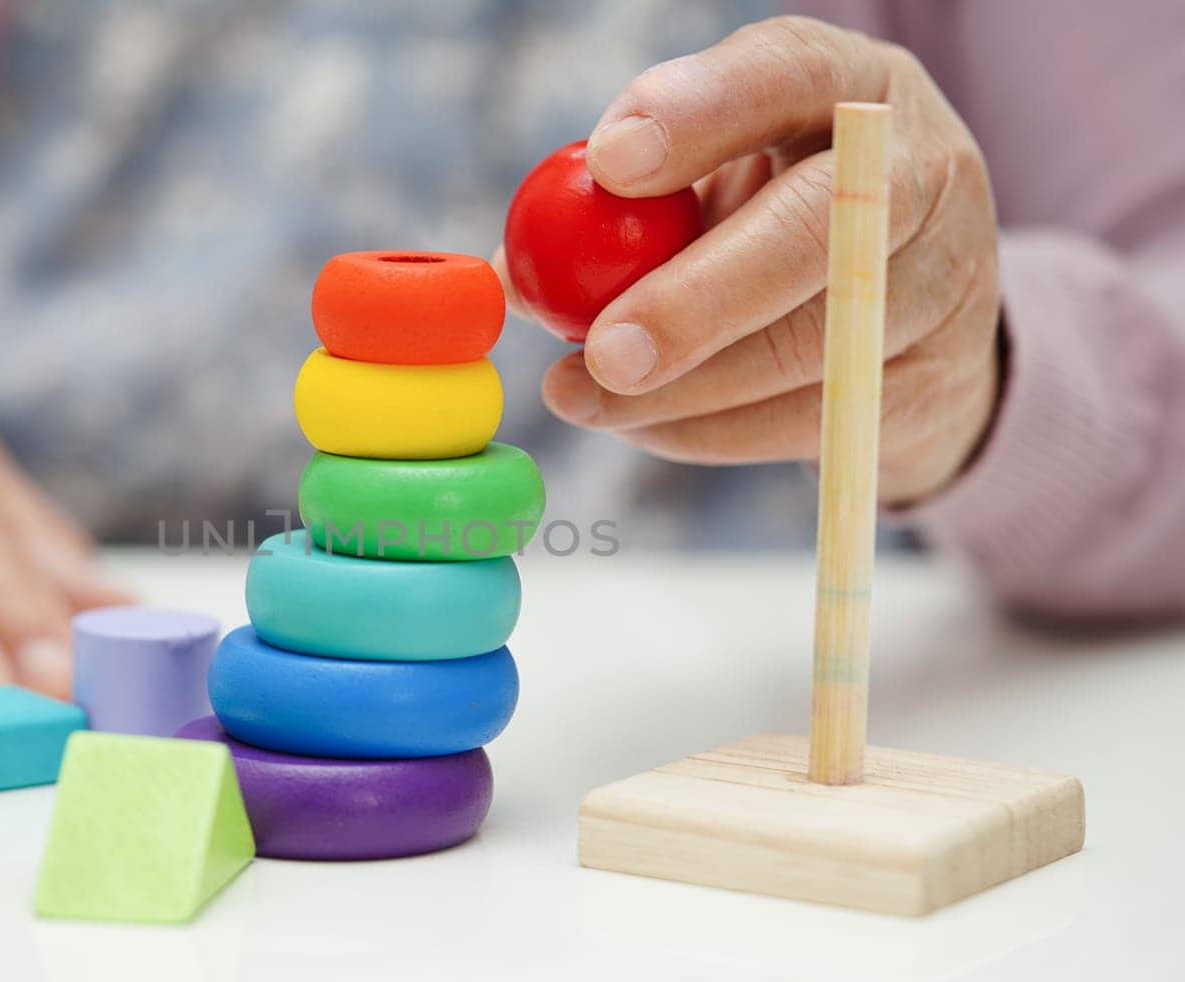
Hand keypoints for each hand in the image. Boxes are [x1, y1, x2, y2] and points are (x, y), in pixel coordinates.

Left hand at [502, 16, 1001, 504]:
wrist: (912, 312)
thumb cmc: (768, 221)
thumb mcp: (707, 183)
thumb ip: (622, 207)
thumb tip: (513, 273)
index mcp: (845, 84)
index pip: (786, 71)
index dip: (700, 113)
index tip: (610, 165)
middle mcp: (917, 165)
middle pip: (818, 229)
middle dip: (699, 296)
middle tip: (603, 352)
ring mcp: (944, 276)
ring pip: (811, 346)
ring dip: (684, 390)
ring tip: (584, 400)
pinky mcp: (938, 379)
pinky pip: (810, 421)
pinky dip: (712, 433)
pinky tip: (649, 427)